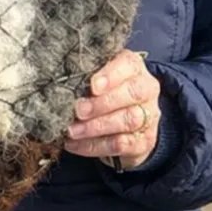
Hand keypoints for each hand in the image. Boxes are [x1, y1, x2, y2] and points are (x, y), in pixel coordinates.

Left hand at [64, 51, 159, 169]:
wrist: (128, 124)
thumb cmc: (106, 92)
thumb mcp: (98, 78)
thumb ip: (86, 76)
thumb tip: (62, 84)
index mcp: (134, 67)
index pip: (128, 65)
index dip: (111, 75)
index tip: (92, 86)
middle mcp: (147, 89)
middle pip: (132, 93)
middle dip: (102, 103)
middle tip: (78, 110)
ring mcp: (149, 116)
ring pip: (128, 120)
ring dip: (96, 127)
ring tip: (72, 130)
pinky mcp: (144, 141)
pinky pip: (120, 145)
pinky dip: (94, 145)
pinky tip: (75, 144)